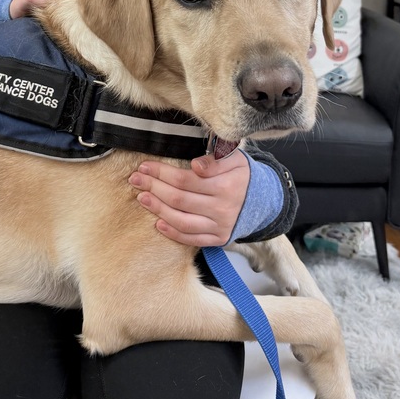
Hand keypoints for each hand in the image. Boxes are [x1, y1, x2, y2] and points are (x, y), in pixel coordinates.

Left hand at [129, 150, 249, 246]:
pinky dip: (173, 233)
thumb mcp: (235, 159)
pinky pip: (192, 239)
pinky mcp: (218, 239)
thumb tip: (196, 165)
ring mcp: (219, 226)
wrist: (263, 201)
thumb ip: (216, 159)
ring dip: (158, 209)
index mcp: (226, 184)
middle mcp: (222, 207)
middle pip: (179, 199)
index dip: (162, 172)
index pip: (185, 179)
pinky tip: (158, 223)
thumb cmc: (241, 176)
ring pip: (182, 220)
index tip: (145, 166)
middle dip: (153, 187)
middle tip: (136, 179)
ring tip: (142, 198)